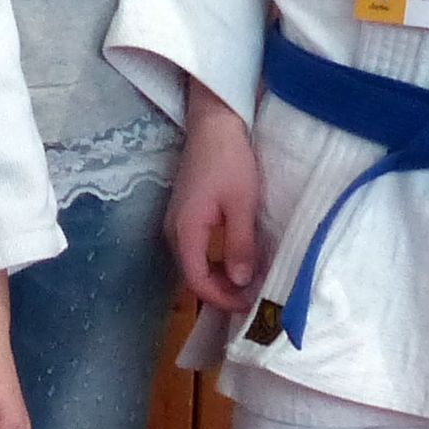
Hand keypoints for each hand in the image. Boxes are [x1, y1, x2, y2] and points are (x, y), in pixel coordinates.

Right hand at [166, 82, 262, 312]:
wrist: (214, 124)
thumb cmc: (230, 161)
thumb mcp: (242, 205)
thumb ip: (240, 245)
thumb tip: (241, 283)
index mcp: (185, 230)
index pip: (197, 280)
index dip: (222, 299)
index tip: (249, 305)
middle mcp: (174, 230)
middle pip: (193, 275)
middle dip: (222, 291)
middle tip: (253, 298)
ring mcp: (177, 221)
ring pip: (194, 263)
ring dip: (219, 277)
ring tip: (249, 282)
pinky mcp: (184, 213)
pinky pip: (196, 248)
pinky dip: (215, 261)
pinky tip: (236, 259)